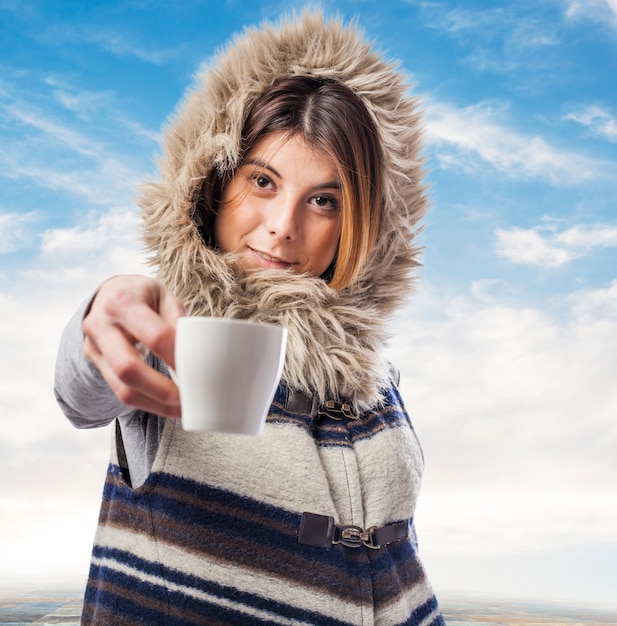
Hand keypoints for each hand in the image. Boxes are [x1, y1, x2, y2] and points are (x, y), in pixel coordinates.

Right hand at [82, 275, 185, 418]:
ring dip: (155, 404)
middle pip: (129, 368)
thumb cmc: (143, 295)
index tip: (197, 371)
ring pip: (121, 388)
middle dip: (162, 390)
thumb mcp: (163, 296)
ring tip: (181, 409)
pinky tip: (166, 406)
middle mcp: (101, 325)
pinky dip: (146, 403)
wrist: (108, 293)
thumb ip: (177, 321)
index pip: (155, 337)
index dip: (177, 358)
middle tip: (188, 398)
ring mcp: (93, 346)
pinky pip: (120, 391)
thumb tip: (194, 354)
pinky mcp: (95, 363)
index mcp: (124, 302)